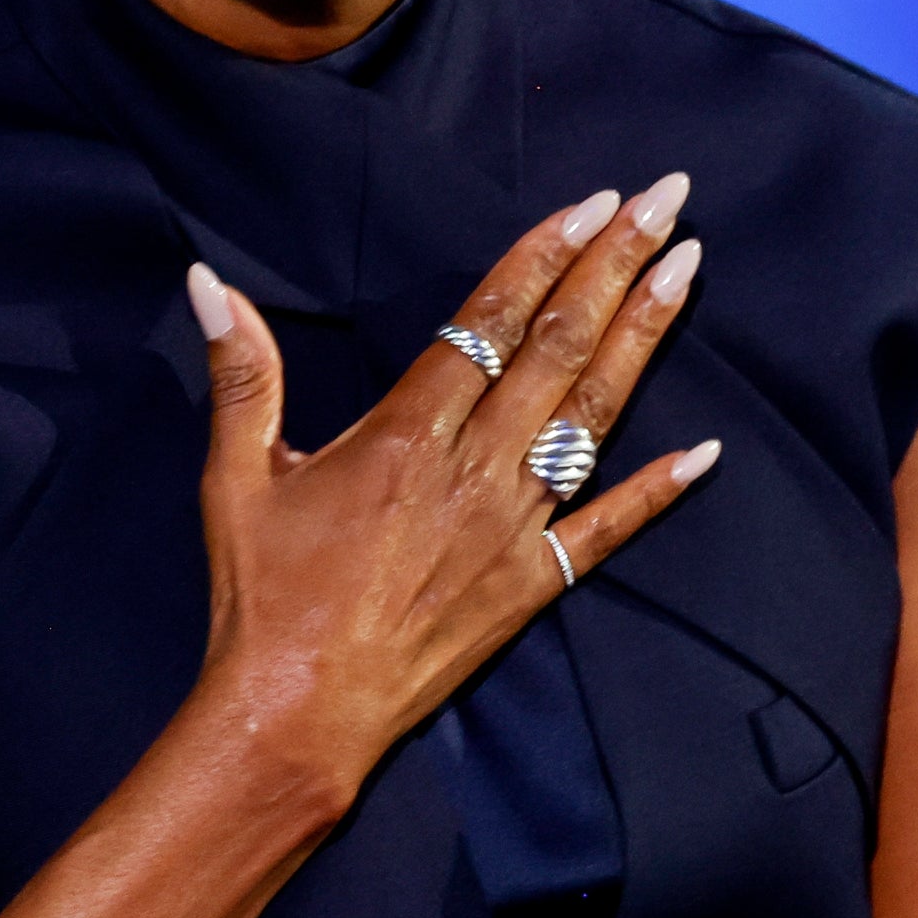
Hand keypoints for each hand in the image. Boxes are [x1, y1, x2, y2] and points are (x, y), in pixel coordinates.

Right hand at [182, 174, 713, 799]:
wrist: (294, 717)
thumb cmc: (261, 596)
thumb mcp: (235, 478)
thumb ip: (241, 374)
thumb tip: (209, 282)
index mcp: (407, 435)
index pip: (489, 321)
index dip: (544, 254)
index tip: (593, 202)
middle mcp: (474, 470)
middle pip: (558, 346)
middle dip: (616, 265)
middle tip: (665, 200)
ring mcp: (514, 527)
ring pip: (594, 415)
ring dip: (643, 337)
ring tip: (688, 267)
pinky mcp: (534, 584)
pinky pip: (609, 528)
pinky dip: (659, 489)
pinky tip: (708, 451)